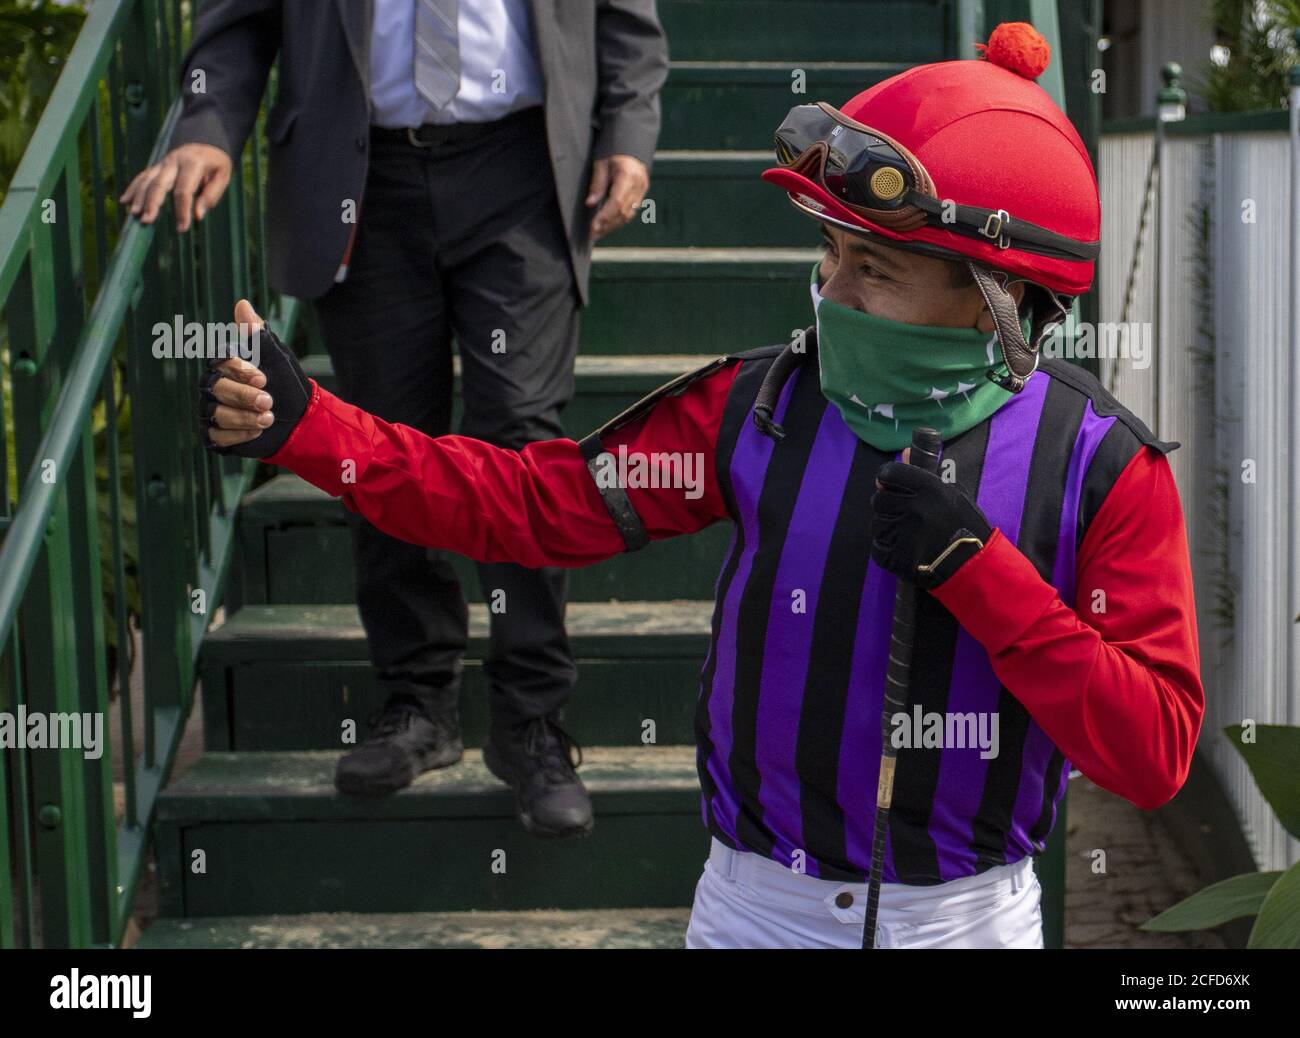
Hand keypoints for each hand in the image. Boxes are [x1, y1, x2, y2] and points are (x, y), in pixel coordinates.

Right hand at [119, 143, 232, 231]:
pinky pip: (142, 176)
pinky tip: (125, 201)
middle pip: (159, 184)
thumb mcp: (222, 177)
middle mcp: (174, 161)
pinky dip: (133, 188)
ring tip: (134, 214)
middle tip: (146, 220)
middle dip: (152, 203)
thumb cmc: (216, 164)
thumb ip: (211, 195)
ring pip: (147, 180)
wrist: (205, 143)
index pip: (184, 190)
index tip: (181, 229)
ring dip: (139, 197)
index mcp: (192, 164)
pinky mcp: (157, 166)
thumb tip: (198, 216)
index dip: (182, 211)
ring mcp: (162, 163)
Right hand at [199, 299, 311, 457]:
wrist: (299, 419)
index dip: (240, 371)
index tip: (264, 378)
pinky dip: (238, 435)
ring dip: (244, 417)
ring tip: (268, 418)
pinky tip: (257, 432)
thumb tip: (242, 304)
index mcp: (226, 365)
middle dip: (244, 396)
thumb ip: (258, 335)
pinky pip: (217, 436)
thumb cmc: (285, 384)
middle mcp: (215, 386)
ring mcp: (213, 410)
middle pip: (216, 388)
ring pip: (217, 413)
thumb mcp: (277, 358)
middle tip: (269, 401)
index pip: (220, 362)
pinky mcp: (217, 434)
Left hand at [585, 154, 648, 240]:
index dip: (604, 216)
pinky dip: (618, 220)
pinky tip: (607, 225)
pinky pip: (631, 211)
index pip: (616, 201)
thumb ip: (597, 184)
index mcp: (628, 175)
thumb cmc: (613, 152)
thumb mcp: (601, 164)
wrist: (631, 145)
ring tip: (597, 233)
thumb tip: (590, 204)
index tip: (593, 226)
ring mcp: (642, 190)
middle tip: (592, 234)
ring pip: (628, 214)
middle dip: (607, 225)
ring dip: (612, 225)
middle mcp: (638, 185)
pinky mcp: (641, 194)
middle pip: (623, 211)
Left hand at [871, 451, 992, 588]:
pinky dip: (887, 550)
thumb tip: (904, 451)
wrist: (974, 566)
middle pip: (879, 499)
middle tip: (905, 515)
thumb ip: (926, 472)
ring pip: (878, 524)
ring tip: (910, 535)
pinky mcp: (898, 557)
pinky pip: (878, 548)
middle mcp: (915, 508)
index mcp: (929, 488)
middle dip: (888, 506)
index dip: (887, 478)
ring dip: (888, 528)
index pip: (889, 473)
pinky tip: (905, 550)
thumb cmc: (965, 526)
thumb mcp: (953, 493)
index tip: (890, 484)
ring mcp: (904, 533)